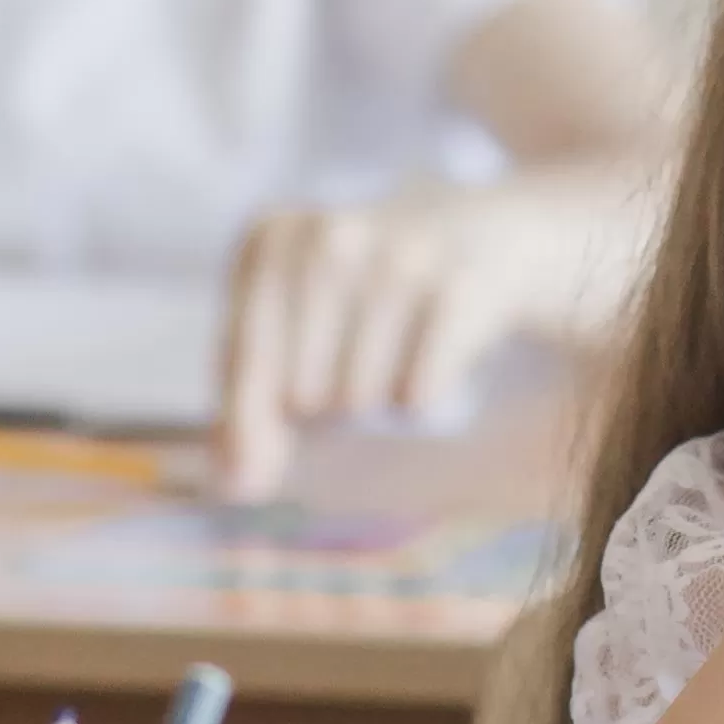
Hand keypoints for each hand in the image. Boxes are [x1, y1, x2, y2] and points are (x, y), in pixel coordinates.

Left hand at [213, 190, 540, 501]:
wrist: (486, 238)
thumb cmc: (363, 302)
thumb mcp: (291, 334)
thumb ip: (247, 413)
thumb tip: (237, 486)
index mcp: (270, 239)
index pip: (242, 364)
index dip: (253, 420)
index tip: (258, 457)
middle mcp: (328, 237)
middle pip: (300, 395)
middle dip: (325, 404)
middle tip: (355, 357)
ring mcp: (397, 257)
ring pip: (358, 402)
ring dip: (376, 398)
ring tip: (395, 345)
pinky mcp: (459, 289)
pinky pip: (415, 399)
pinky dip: (422, 395)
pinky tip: (433, 349)